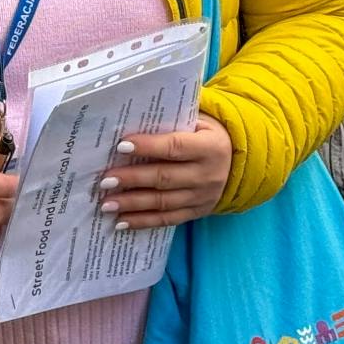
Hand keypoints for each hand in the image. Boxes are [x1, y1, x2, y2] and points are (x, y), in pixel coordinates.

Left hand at [97, 113, 231, 231]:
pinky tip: (122, 222)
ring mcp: (202, 197)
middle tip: (105, 181)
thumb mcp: (200, 122)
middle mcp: (208, 174)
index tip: (121, 146)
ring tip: (107, 204)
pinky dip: (143, 221)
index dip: (148, 146)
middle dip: (133, 179)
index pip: (175, 147)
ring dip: (133, 204)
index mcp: (210, 147)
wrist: (238, 163)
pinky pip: (167, 220)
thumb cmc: (206, 135)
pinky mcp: (196, 213)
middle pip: (165, 178)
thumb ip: (173, 123)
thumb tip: (132, 123)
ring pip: (163, 202)